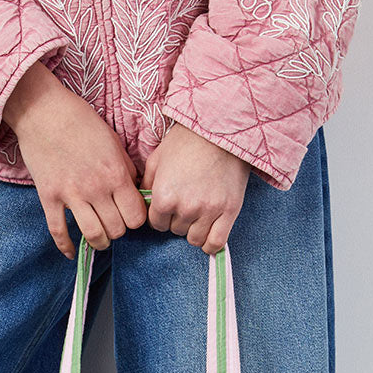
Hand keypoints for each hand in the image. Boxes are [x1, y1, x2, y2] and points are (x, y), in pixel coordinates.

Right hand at [3, 62, 147, 257]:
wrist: (42, 110)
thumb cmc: (80, 120)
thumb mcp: (112, 140)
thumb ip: (125, 168)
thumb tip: (134, 189)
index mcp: (115, 174)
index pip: (135, 217)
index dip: (135, 220)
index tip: (129, 214)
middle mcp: (96, 188)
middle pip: (117, 230)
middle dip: (118, 230)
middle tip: (113, 222)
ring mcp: (71, 195)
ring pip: (93, 236)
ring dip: (99, 242)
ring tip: (99, 237)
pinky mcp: (49, 197)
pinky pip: (58, 231)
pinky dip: (66, 246)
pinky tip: (71, 252)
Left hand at [141, 123, 250, 253]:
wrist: (221, 128)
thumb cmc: (186, 141)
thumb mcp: (157, 158)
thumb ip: (147, 184)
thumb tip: (143, 202)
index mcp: (164, 197)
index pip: (156, 224)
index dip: (161, 216)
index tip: (169, 206)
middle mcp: (185, 208)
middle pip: (175, 231)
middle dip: (178, 219)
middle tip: (187, 201)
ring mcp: (208, 211)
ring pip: (194, 239)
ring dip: (194, 230)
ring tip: (199, 213)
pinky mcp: (229, 211)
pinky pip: (216, 243)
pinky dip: (211, 244)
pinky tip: (209, 234)